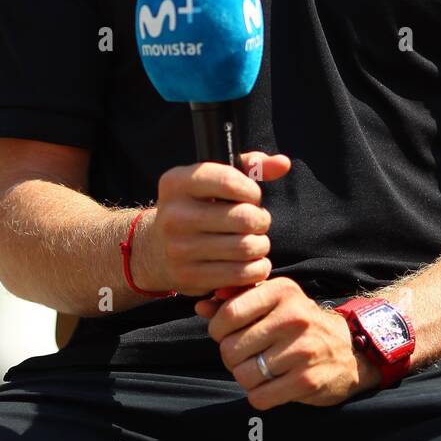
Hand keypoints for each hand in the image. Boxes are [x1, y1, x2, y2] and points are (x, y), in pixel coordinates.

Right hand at [133, 150, 290, 296]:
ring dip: (261, 245)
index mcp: (177, 183)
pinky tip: (253, 261)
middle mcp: (174, 214)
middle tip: (258, 222)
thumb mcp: (212, 181)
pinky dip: (257, 268)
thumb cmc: (197, 207)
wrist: (156, 250)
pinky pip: (240, 274)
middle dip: (261, 220)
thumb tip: (283, 163)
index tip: (252, 197)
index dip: (252, 190)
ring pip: (245, 247)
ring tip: (257, 241)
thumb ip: (250, 167)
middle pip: (243, 218)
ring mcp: (179, 248)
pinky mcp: (189, 277)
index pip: (229, 181)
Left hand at [194, 277, 382, 407]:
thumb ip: (235, 301)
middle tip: (245, 356)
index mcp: (282, 291)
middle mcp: (294, 317)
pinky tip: (270, 386)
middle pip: (231, 348)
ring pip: (243, 374)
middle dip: (231, 357)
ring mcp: (302, 350)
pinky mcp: (307, 381)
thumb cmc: (299, 324)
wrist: (348, 350)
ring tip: (259, 370)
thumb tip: (200, 307)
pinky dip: (258, 396)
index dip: (218, 329)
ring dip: (245, 378)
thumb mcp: (273, 302)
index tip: (227, 333)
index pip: (228, 313)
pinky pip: (259, 397)